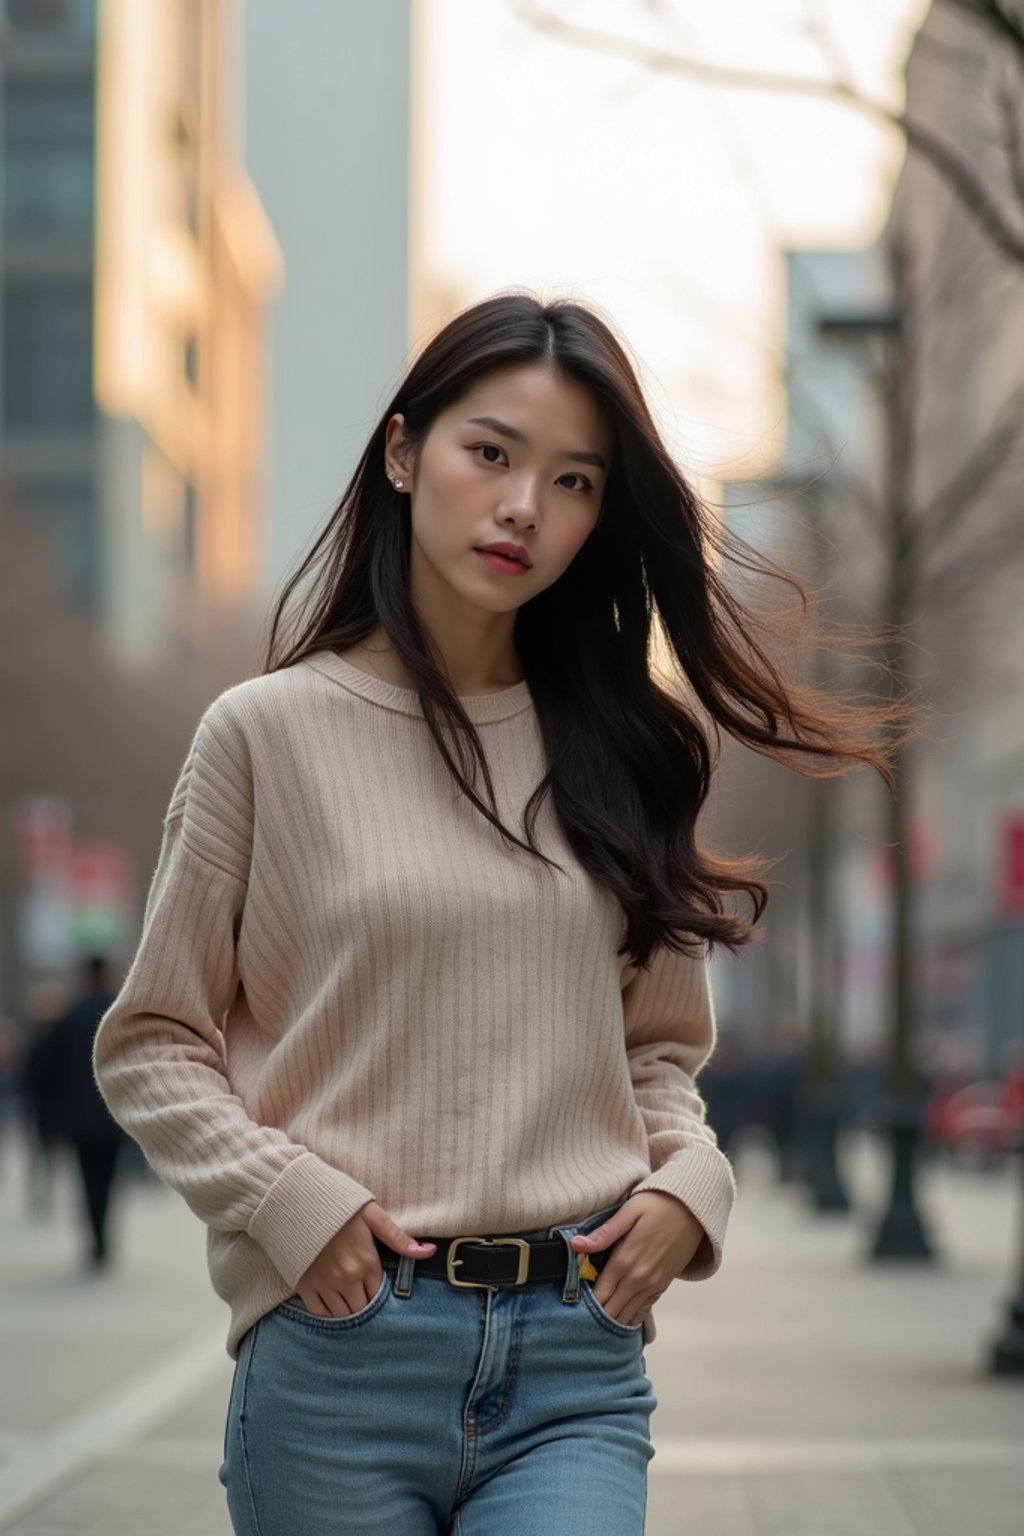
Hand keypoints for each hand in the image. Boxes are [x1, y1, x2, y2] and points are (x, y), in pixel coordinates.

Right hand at [295, 1202, 435, 1316]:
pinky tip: (329, 1302)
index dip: (377, 1292)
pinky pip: (319, 1313)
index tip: (372, 1287)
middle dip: (363, 1304)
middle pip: (362, 1308)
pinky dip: (326, 1313)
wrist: (297, 1199)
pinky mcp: (304, 1286)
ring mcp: (324, 1284)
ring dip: (346, 1311)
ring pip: (342, 1315)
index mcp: (367, 1262)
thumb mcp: (371, 1214)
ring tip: (346, 1300)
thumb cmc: (337, 1204)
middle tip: (359, 1295)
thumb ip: (398, 1238)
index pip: (378, 1294)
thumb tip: (429, 1251)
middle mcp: (347, 1278)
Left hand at [570, 1190, 703, 1326]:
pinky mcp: (663, 1285)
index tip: (572, 1305)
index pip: (599, 1294)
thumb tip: (575, 1245)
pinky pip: (644, 1310)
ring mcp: (653, 1285)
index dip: (585, 1304)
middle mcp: (639, 1279)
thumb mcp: (629, 1212)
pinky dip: (631, 1316)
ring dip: (612, 1318)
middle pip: (611, 1309)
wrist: (694, 1209)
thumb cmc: (658, 1204)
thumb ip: (603, 1233)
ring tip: (596, 1319)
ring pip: (627, 1315)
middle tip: (580, 1316)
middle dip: (595, 1315)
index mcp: (625, 1261)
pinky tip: (620, 1317)